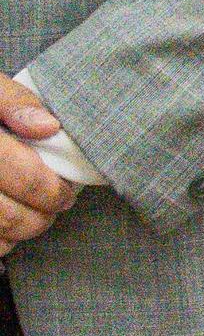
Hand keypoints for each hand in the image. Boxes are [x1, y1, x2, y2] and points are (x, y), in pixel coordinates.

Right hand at [0, 77, 86, 253]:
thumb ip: (14, 102)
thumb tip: (47, 127)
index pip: (24, 177)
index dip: (53, 191)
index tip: (66, 193)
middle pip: (9, 215)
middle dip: (41, 216)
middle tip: (54, 208)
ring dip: (18, 233)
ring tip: (32, 218)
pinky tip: (4, 231)